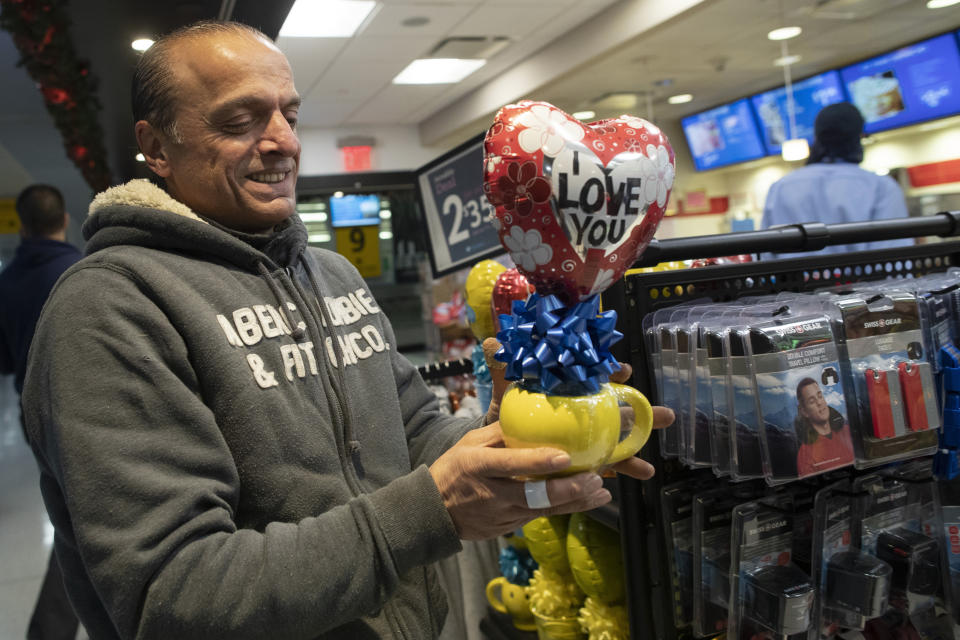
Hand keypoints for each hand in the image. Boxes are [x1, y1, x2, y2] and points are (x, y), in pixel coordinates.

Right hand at [429, 423, 611, 539]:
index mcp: (478, 466)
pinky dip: (563, 508)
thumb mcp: (469, 444)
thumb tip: (532, 415)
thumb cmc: (454, 470)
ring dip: (574, 502)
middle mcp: (490, 493)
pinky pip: (539, 517)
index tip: (564, 456)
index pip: (510, 464)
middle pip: (533, 495)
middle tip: (593, 479)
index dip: (538, 461)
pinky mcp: (508, 528)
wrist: (434, 512)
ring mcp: (500, 515)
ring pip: (542, 510)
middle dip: (566, 489)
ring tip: (599, 491)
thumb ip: (501, 433)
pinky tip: (584, 500)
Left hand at [477, 339, 673, 480]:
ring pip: (617, 438)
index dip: (610, 371)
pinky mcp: (584, 456)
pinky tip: (641, 474)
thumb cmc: (505, 415)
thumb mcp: (502, 393)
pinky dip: (621, 469)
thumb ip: (501, 371)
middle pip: (615, 407)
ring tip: (652, 463)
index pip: (593, 375)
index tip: (622, 371)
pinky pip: (605, 462)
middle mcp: (582, 409)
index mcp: (568, 389)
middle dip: (642, 410)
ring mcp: (585, 434)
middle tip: (665, 415)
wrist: (499, 448)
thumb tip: (490, 341)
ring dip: (638, 447)